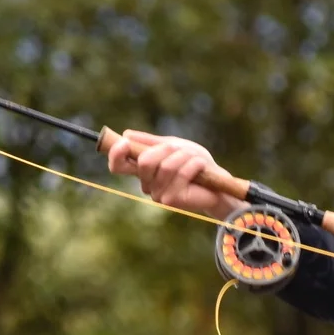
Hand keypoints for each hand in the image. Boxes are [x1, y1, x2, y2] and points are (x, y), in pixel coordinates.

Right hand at [103, 129, 237, 219]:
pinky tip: (201, 166)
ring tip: (196, 159)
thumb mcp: (173, 146)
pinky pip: (181, 173)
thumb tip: (126, 134)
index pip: (118, 166)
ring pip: (166, 166)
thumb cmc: (195, 164)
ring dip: (184, 156)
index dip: (116, 154)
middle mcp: (147, 184)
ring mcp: (158, 194)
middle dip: (166, 149)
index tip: (124, 143)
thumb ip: (151, 142)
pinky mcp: (172, 200)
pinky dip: (194, 164)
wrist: (217, 181)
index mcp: (143, 171)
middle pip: (145, 161)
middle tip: (180, 149)